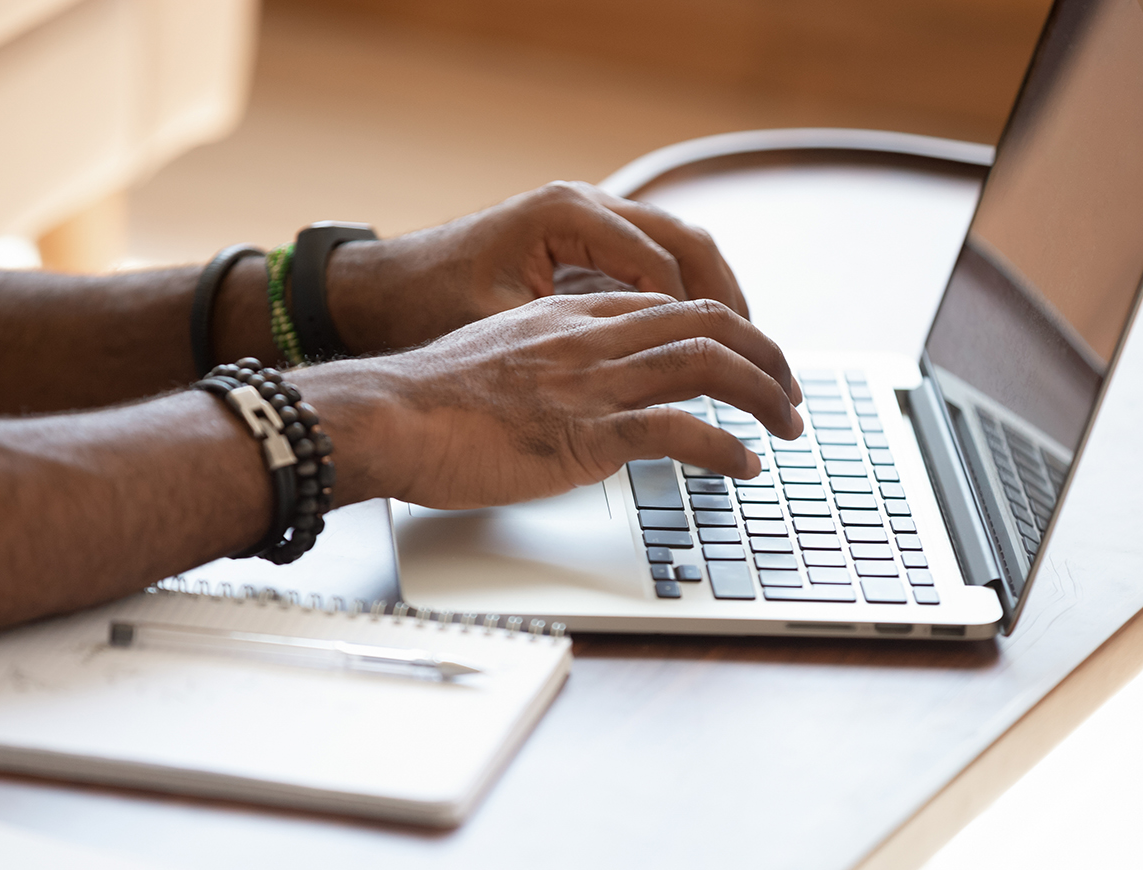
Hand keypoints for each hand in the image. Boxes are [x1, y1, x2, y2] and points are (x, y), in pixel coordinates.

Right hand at [291, 292, 801, 509]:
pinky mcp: (586, 433)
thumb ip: (542, 365)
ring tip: (790, 425)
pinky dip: (725, 449)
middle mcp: (592, 338)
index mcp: (571, 317)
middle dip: (766, 354)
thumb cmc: (425, 399)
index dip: (723, 331)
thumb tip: (564, 395)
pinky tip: (744, 466)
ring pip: (710, 366)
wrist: (386, 415)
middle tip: (790, 392)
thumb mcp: (494, 359)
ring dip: (765, 395)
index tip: (743, 361)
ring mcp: (593, 383)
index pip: (670, 307)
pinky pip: (680, 431)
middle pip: (709, 323)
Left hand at [323, 181, 746, 354]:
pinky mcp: (578, 240)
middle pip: (687, 246)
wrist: (378, 290)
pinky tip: (698, 339)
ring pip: (677, 247)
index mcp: (567, 215)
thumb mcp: (497, 329)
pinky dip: (682, 296)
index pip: (662, 270)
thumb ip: (566, 353)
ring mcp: (584, 218)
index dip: (701, 329)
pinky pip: (650, 259)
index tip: (731, 375)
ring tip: (747, 356)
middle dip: (730, 307)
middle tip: (764, 364)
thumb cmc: (426, 305)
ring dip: (714, 300)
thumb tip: (627, 390)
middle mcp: (583, 206)